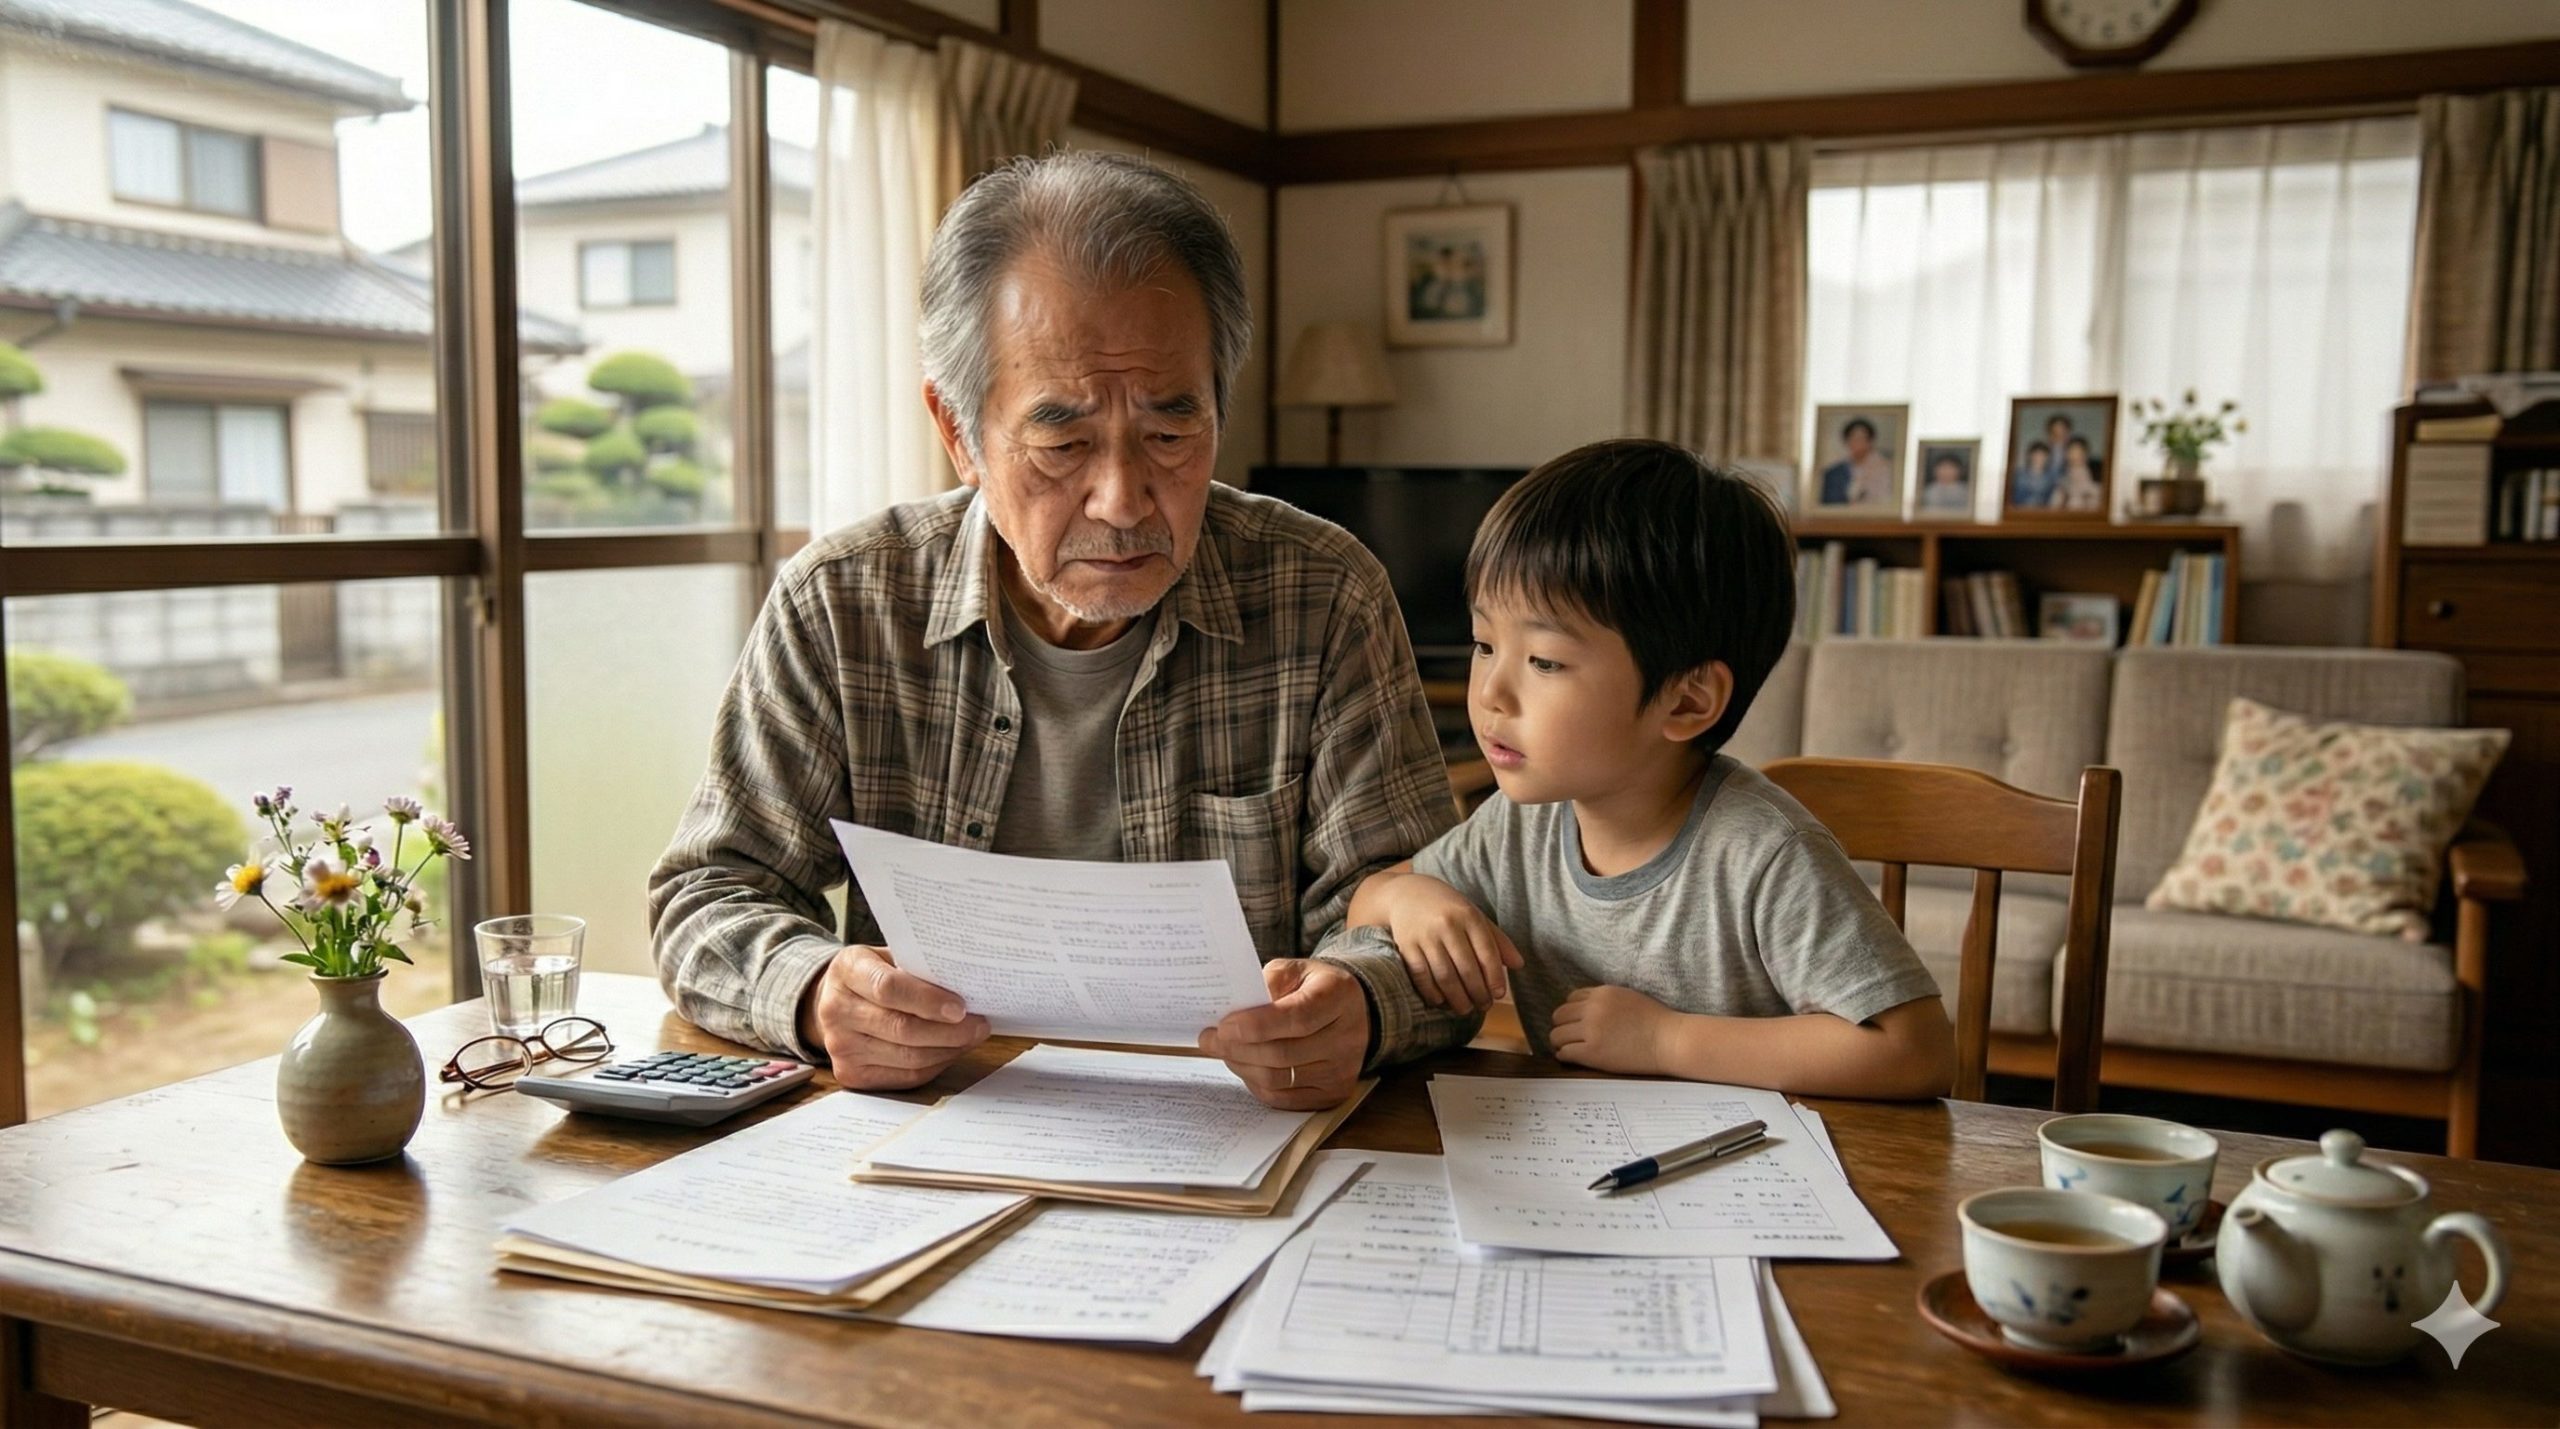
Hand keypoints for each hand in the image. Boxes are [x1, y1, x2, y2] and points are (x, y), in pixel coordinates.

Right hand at [797, 944, 990, 1090]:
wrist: (836, 1000)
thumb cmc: (873, 974)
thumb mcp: (888, 956)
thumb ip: (918, 967)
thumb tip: (967, 986)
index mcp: (847, 971)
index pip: (888, 988)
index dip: (928, 1000)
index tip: (961, 1007)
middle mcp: (836, 1010)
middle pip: (901, 1028)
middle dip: (948, 1031)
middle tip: (979, 1025)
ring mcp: (841, 1047)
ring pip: (907, 1057)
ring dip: (948, 1049)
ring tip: (971, 1037)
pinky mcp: (851, 1075)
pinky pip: (905, 1076)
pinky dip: (936, 1064)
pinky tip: (951, 1050)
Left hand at [1198, 959, 1368, 1109]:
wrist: (1352, 1011)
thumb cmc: (1314, 988)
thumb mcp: (1294, 970)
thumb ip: (1267, 984)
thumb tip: (1234, 1010)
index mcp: (1339, 996)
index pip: (1297, 1018)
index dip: (1256, 1026)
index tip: (1222, 1026)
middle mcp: (1347, 1037)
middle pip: (1283, 1054)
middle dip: (1237, 1048)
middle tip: (1209, 1039)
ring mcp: (1342, 1071)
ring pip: (1278, 1080)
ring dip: (1242, 1066)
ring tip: (1224, 1051)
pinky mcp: (1332, 1094)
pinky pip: (1282, 1098)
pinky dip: (1255, 1084)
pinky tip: (1245, 1066)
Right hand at [1380, 876, 1520, 1013]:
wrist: (1408, 893)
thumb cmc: (1448, 909)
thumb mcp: (1475, 917)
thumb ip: (1497, 940)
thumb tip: (1519, 965)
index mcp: (1468, 916)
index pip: (1487, 952)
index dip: (1495, 977)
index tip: (1499, 994)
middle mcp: (1447, 924)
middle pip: (1467, 968)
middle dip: (1478, 993)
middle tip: (1484, 1006)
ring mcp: (1425, 935)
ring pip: (1445, 976)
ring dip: (1457, 999)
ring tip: (1466, 1009)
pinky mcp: (1406, 945)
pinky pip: (1421, 976)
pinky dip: (1432, 993)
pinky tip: (1441, 1001)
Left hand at [1549, 984, 1674, 1074]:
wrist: (1668, 1041)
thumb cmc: (1655, 1021)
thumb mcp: (1627, 997)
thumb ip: (1605, 1000)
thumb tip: (1586, 1009)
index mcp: (1601, 993)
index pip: (1570, 999)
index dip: (1573, 1012)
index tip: (1578, 1022)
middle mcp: (1592, 1009)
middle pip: (1559, 1016)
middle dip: (1563, 1026)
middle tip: (1571, 1037)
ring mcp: (1590, 1031)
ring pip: (1556, 1035)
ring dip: (1561, 1042)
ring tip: (1572, 1048)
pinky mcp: (1592, 1052)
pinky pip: (1564, 1052)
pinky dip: (1565, 1056)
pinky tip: (1574, 1058)